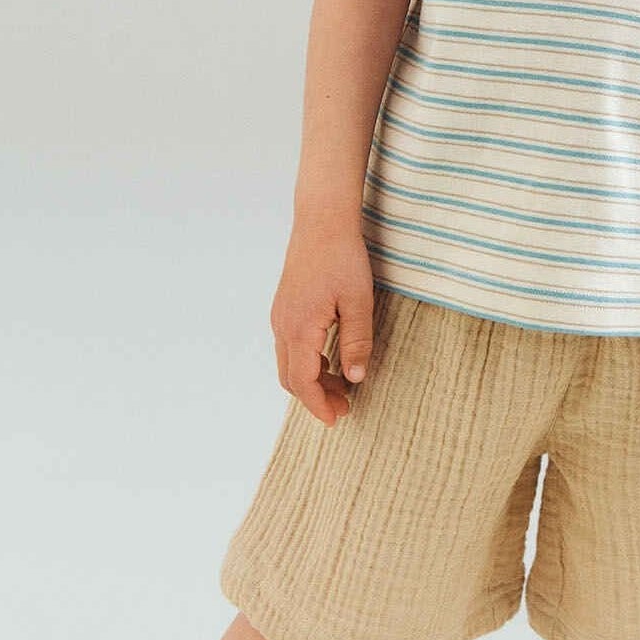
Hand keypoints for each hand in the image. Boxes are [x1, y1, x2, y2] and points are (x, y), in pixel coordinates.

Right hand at [270, 217, 374, 425]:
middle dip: (316, 397)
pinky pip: (290, 345)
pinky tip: (331, 357)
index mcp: (299, 328)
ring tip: (342, 384)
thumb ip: (356, 342)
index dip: (319, 405)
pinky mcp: (285, 306)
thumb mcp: (358, 302)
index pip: (303, 381)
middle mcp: (283, 325)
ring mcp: (280, 315)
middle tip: (345, 406)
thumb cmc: (342, 257)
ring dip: (312, 378)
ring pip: (288, 361)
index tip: (337, 419)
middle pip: (291, 377)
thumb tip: (355, 378)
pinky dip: (307, 360)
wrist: (322, 220)